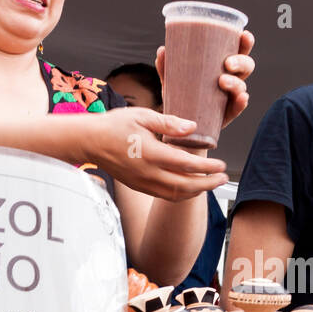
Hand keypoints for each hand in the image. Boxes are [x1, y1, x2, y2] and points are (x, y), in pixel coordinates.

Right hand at [78, 107, 227, 200]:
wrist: (88, 141)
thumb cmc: (114, 125)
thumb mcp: (142, 115)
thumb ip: (169, 122)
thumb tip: (193, 127)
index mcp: (150, 154)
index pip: (186, 164)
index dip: (207, 167)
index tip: (221, 165)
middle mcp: (147, 173)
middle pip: (185, 186)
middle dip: (208, 184)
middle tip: (224, 178)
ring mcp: (142, 183)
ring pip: (176, 195)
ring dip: (197, 192)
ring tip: (211, 183)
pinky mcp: (139, 187)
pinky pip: (165, 196)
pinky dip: (182, 194)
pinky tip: (191, 187)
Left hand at [156, 29, 255, 127]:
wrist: (179, 126)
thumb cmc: (181, 95)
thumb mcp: (172, 80)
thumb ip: (166, 67)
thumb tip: (162, 51)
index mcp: (221, 65)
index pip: (238, 50)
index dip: (245, 42)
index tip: (244, 35)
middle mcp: (230, 78)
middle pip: (246, 66)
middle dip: (241, 61)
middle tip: (227, 63)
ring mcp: (230, 97)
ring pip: (242, 86)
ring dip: (236, 82)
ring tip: (222, 82)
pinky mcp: (227, 114)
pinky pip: (238, 108)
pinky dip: (242, 102)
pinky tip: (242, 98)